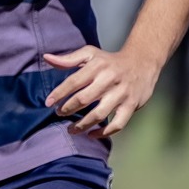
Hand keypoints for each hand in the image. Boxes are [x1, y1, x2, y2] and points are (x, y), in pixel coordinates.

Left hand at [44, 44, 159, 137]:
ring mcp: (122, 94)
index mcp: (97, 67)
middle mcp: (109, 80)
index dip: (59, 93)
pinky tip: (91, 134)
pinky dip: (104, 133)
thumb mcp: (90, 54)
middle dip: (68, 109)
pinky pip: (118, 124)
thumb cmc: (110, 60)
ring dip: (82, 125)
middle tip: (59, 113)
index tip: (48, 103)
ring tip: (70, 129)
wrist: (142, 62)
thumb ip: (68, 59)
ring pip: (99, 114)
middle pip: (84, 99)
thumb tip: (46, 58)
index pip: (74, 82)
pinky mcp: (132, 105)